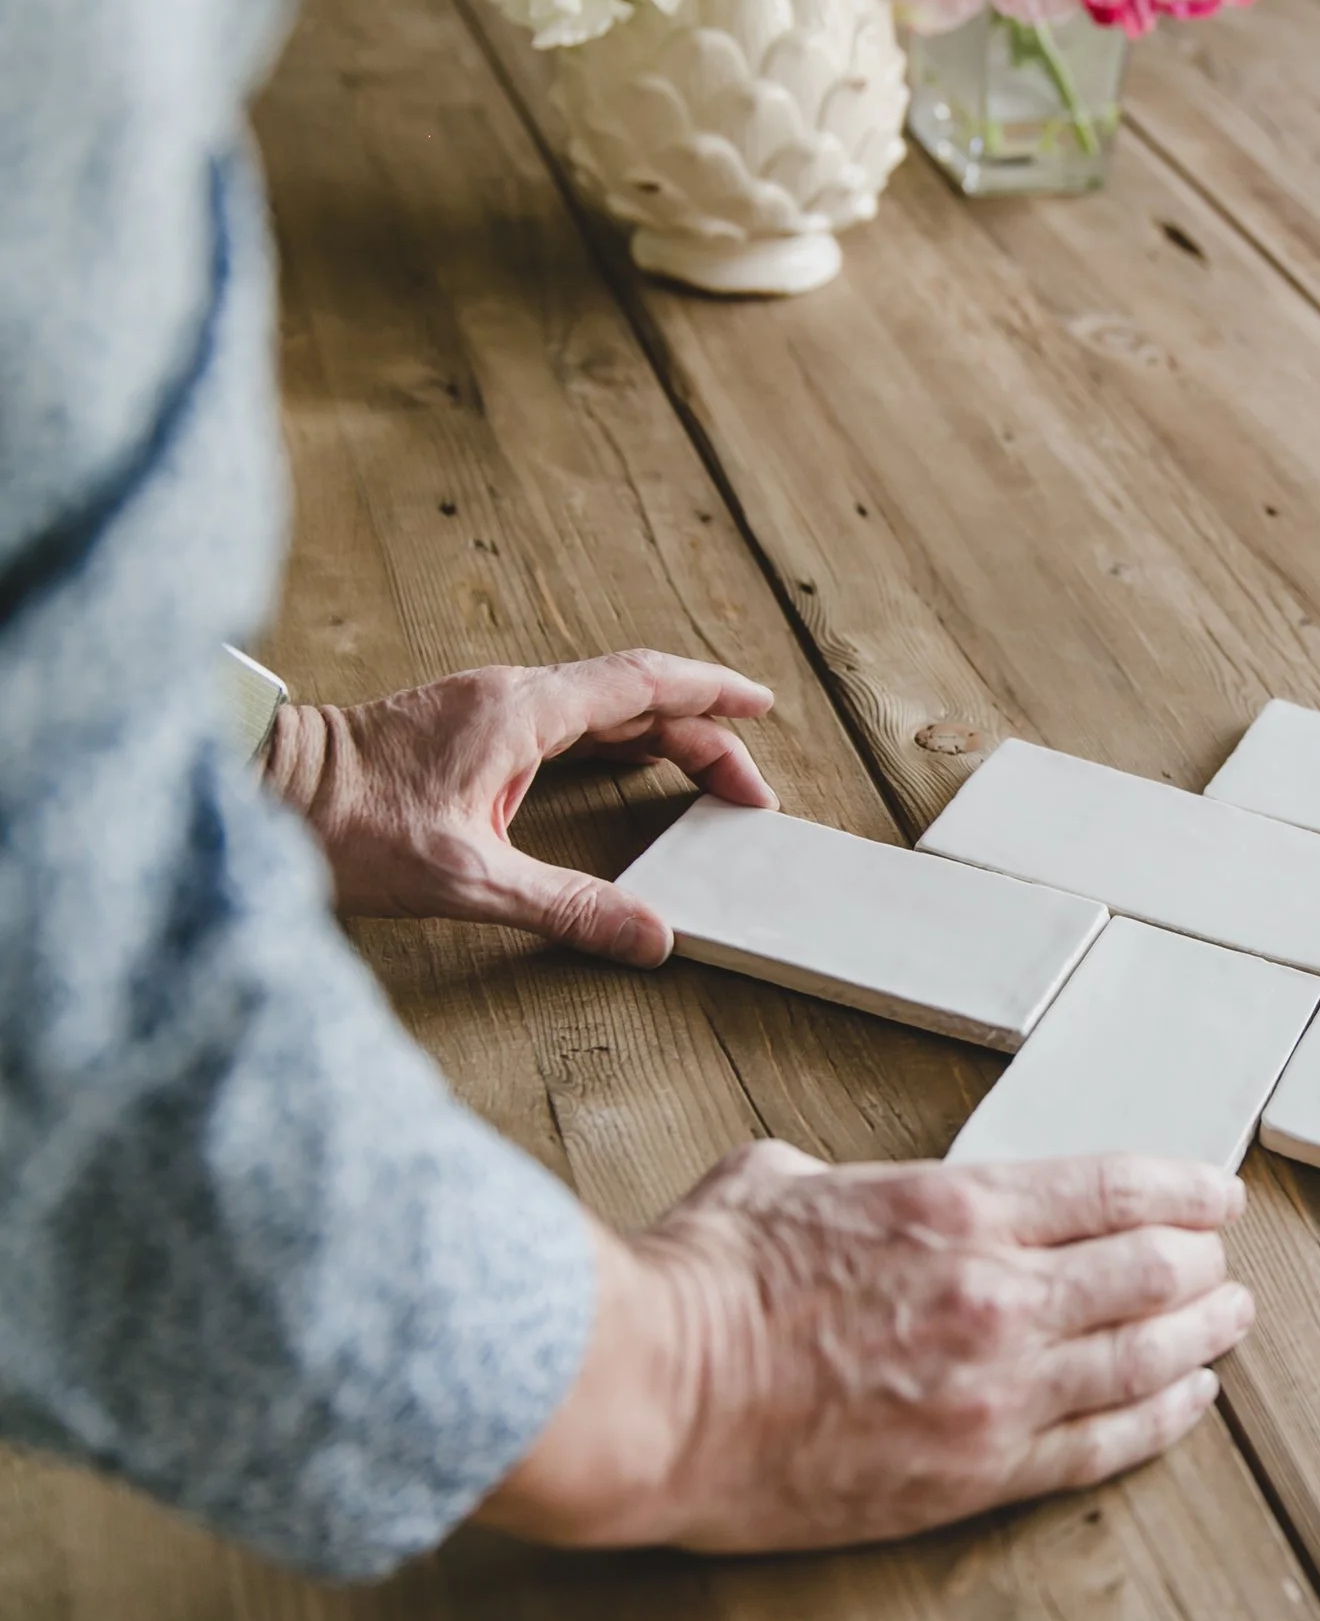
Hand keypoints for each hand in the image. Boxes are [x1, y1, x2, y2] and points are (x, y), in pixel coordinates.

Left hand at [263, 649, 775, 965]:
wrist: (256, 796)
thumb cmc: (344, 826)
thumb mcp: (467, 879)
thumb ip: (567, 906)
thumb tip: (649, 936)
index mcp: (522, 710)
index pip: (643, 684)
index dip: (712, 694)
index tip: (762, 704)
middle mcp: (508, 694)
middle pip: (633, 697)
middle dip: (702, 733)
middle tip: (746, 788)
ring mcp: (484, 706)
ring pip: (599, 705)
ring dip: (660, 734)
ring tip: (705, 776)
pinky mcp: (464, 727)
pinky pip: (565, 718)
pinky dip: (615, 738)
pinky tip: (623, 767)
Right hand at [479, 1144, 1254, 1551]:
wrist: (652, 1394)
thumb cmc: (701, 1287)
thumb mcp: (776, 1178)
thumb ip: (837, 1178)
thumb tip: (831, 1186)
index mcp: (956, 1208)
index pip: (1114, 1188)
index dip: (1183, 1188)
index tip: (1213, 1192)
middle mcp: (996, 1293)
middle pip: (1150, 1271)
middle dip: (1200, 1262)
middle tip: (1221, 1261)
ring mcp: (994, 1389)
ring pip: (1143, 1358)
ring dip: (1201, 1336)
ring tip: (1228, 1324)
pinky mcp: (972, 1471)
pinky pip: (1099, 1444)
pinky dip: (1159, 1419)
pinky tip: (1186, 1401)